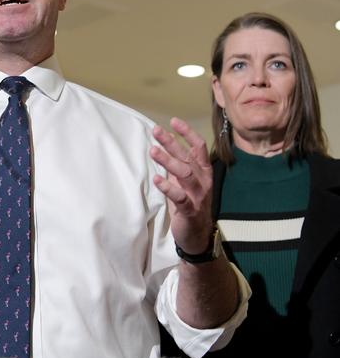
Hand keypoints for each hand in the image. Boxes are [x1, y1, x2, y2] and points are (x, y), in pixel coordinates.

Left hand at [149, 117, 213, 253]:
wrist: (197, 235)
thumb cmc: (189, 204)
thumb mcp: (184, 181)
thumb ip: (178, 164)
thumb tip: (166, 142)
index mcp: (203, 172)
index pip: (199, 147)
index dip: (187, 133)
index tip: (173, 121)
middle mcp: (203, 181)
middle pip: (188, 158)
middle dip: (172, 143)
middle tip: (156, 131)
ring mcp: (198, 196)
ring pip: (185, 174)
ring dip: (168, 161)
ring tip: (153, 151)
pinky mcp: (190, 210)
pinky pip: (180, 197)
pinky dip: (168, 188)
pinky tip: (156, 180)